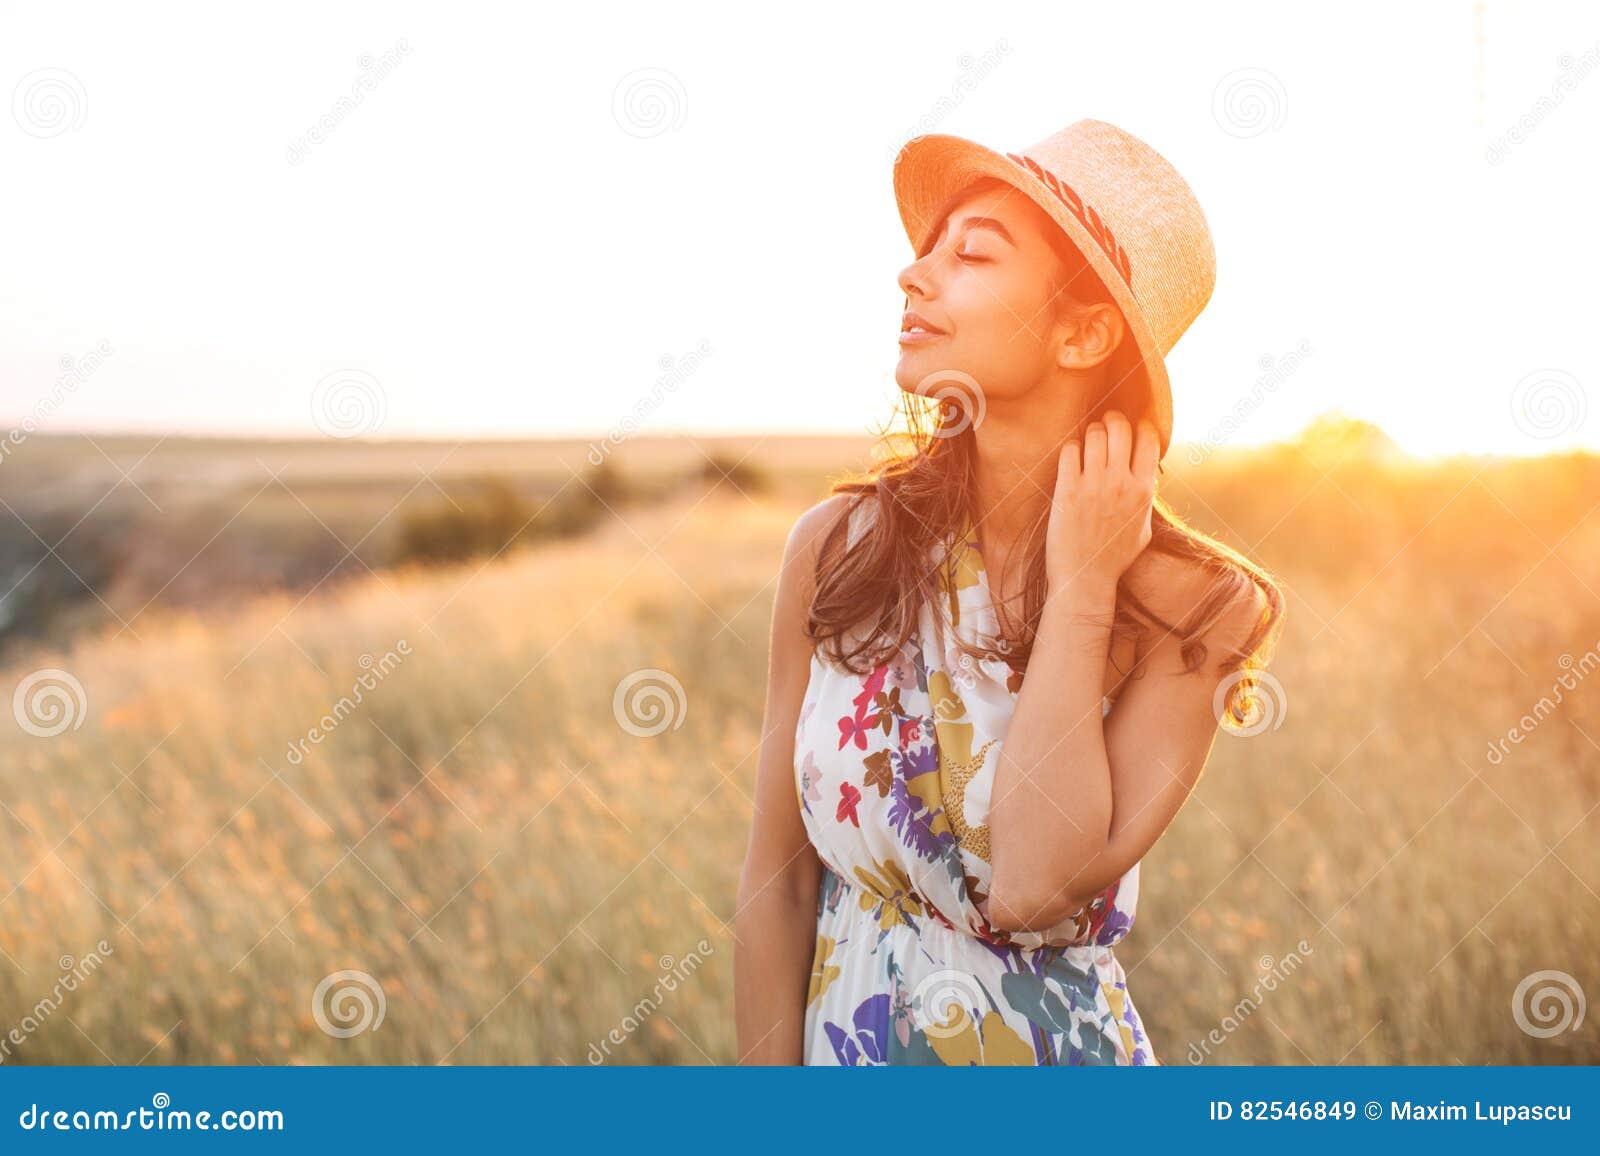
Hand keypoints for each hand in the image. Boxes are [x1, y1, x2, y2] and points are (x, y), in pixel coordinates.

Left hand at [1045, 410, 1158, 593]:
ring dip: (1091, 431)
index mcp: (1143, 490)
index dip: (1142, 426)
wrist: (1085, 578)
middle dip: (1113, 420)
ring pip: (1094, 434)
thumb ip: (1146, 498)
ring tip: (1088, 440)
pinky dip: (1071, 447)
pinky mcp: (1068, 490)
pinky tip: (1072, 456)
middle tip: (1106, 424)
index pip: (1149, 439)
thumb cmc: (1114, 557)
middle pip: (1121, 427)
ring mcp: (1093, 485)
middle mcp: (1121, 483)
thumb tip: (1148, 475)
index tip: (1134, 428)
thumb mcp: (1144, 528)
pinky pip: (1070, 450)